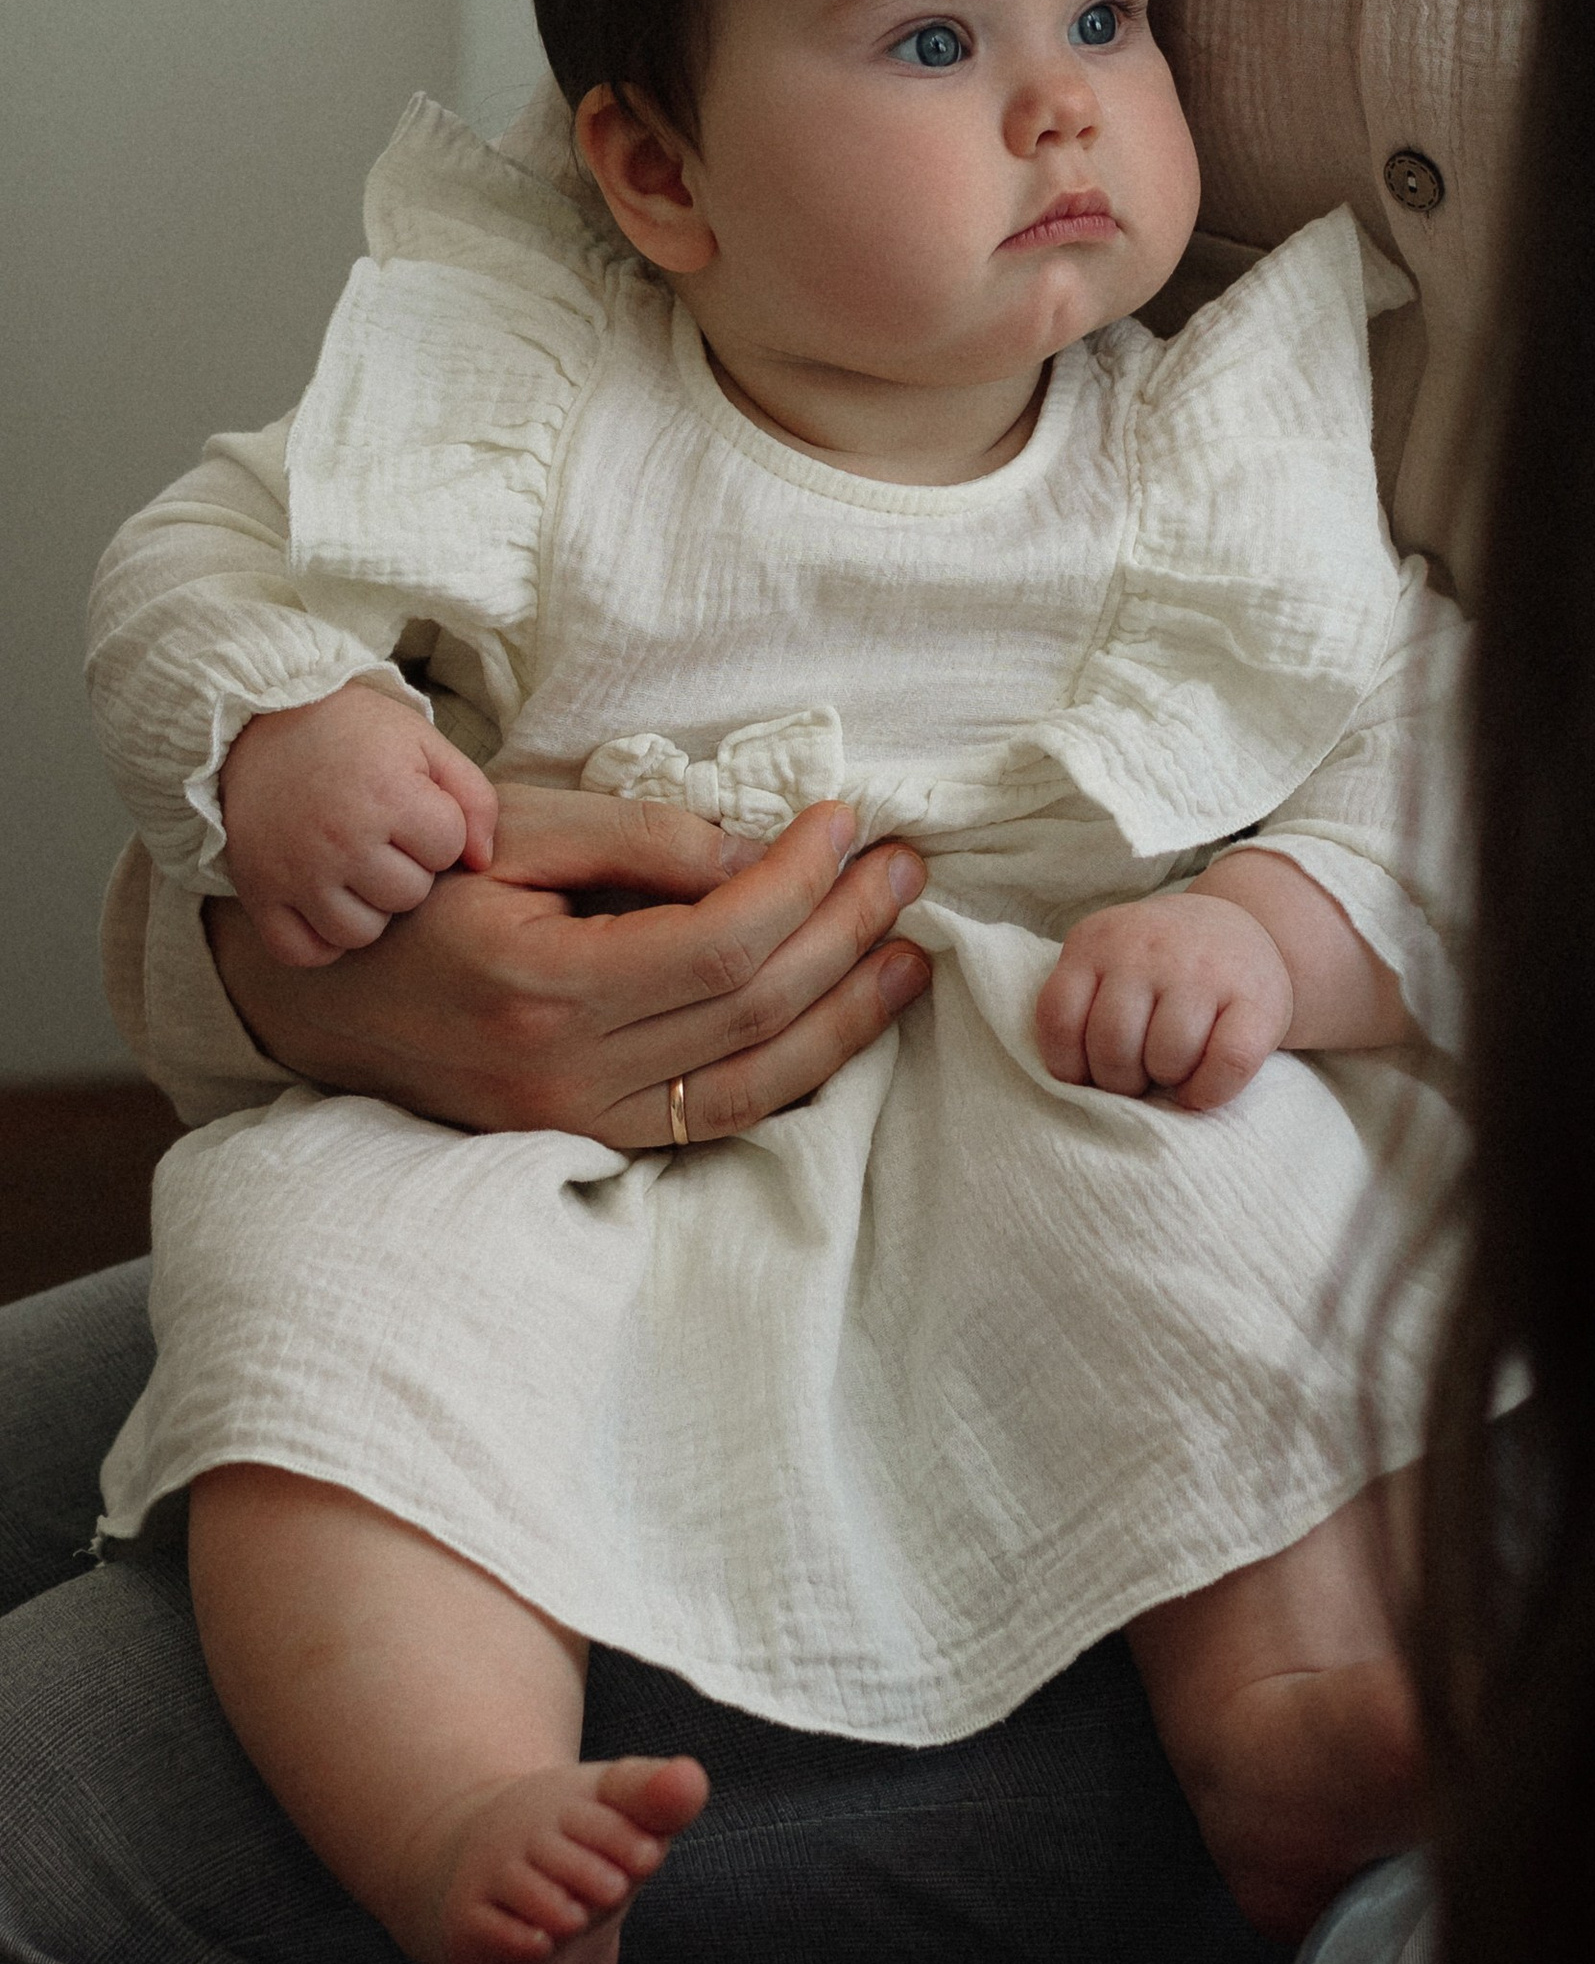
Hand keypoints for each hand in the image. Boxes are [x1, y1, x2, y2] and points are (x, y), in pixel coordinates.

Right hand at [205, 790, 930, 1146]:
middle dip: (845, 934)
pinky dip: (792, 1073)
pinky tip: (843, 1024)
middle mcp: (563, 1073)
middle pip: (751, 1010)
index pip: (722, 941)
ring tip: (907, 955)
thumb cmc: (421, 888)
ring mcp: (574, 1123)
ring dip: (846, 1018)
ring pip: (752, 1084)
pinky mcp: (584, 1142)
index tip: (848, 821)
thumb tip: (765, 856)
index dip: (803, 881)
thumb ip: (642, 840)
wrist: (318, 993)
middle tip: (905, 870)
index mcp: (542, 984)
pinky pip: (716, 1121)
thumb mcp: (516, 830)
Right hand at [220, 686, 497, 967]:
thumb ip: (474, 798)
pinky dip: (319, 938)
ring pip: (361, 933)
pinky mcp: (259, 893)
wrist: (259, 723)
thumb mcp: (425, 744)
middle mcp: (340, 840)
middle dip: (406, 867)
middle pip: (408, 896)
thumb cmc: (354, 735)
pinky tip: (325, 902)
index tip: (411, 806)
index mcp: (387, 795)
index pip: (448, 849)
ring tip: (354, 866)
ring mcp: (295, 872)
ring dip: (367, 906)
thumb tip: (482, 862)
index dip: (437, 829)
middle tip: (379, 834)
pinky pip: (304, 951)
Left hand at [1034, 889, 1292, 1109]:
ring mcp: (1203, 970)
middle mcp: (1147, 947)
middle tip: (1139, 1074)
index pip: (1060, 1019)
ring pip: (1167, 1058)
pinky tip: (1203, 1087)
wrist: (1241, 927)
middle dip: (1121, 1080)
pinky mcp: (1257, 999)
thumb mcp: (1107, 961)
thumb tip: (1079, 1087)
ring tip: (1173, 1068)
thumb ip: (1084, 1004)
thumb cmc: (1161, 967)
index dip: (1069, 1064)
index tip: (1090, 1071)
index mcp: (1097, 940)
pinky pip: (1226, 1065)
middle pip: (1112, 1046)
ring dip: (1167, 1082)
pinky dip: (1209, 1091)